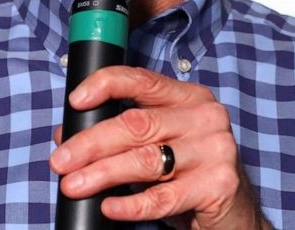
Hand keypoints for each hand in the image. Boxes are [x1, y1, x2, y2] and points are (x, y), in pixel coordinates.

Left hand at [50, 66, 271, 229]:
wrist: (233, 215)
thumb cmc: (189, 175)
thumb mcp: (157, 147)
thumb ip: (118, 136)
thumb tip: (66, 135)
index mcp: (189, 97)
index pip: (143, 79)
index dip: (106, 84)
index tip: (76, 100)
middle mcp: (205, 116)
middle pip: (137, 124)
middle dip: (91, 143)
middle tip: (61, 161)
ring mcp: (216, 149)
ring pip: (146, 159)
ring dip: (102, 174)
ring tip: (73, 185)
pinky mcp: (218, 184)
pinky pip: (163, 196)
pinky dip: (130, 204)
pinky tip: (109, 207)